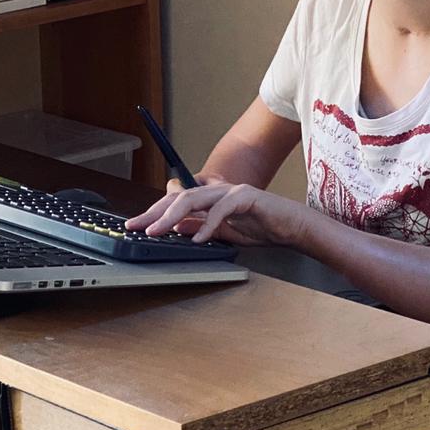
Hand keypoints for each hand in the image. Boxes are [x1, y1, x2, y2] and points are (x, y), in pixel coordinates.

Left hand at [124, 174, 310, 246]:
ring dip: (172, 216)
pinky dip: (208, 225)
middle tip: (136, 226)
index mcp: (210, 198)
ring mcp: (230, 191)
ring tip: (158, 230)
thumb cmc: (263, 228)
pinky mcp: (246, 197)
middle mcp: (217, 190)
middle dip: (154, 212)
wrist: (293, 227)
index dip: (154, 212)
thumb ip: (202, 229)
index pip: (175, 201)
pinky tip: (198, 239)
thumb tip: (178, 229)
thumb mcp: (225, 233)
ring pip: (193, 199)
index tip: (136, 226)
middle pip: (178, 197)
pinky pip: (221, 210)